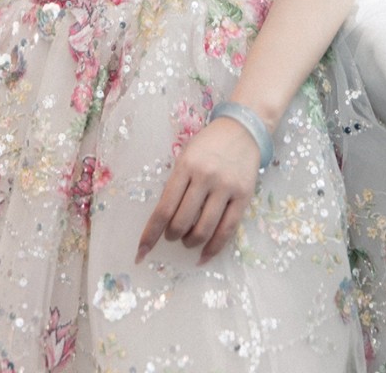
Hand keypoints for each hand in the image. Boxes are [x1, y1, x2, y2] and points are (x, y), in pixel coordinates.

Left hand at [135, 117, 261, 265]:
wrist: (242, 129)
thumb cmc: (208, 145)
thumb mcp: (185, 157)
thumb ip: (176, 185)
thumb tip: (164, 221)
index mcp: (185, 166)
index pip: (164, 208)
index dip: (151, 234)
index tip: (141, 252)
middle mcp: (205, 177)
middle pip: (182, 222)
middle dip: (172, 236)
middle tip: (172, 235)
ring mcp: (226, 187)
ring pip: (203, 230)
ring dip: (190, 242)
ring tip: (187, 240)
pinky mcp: (243, 197)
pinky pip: (227, 230)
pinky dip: (213, 248)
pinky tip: (204, 255)